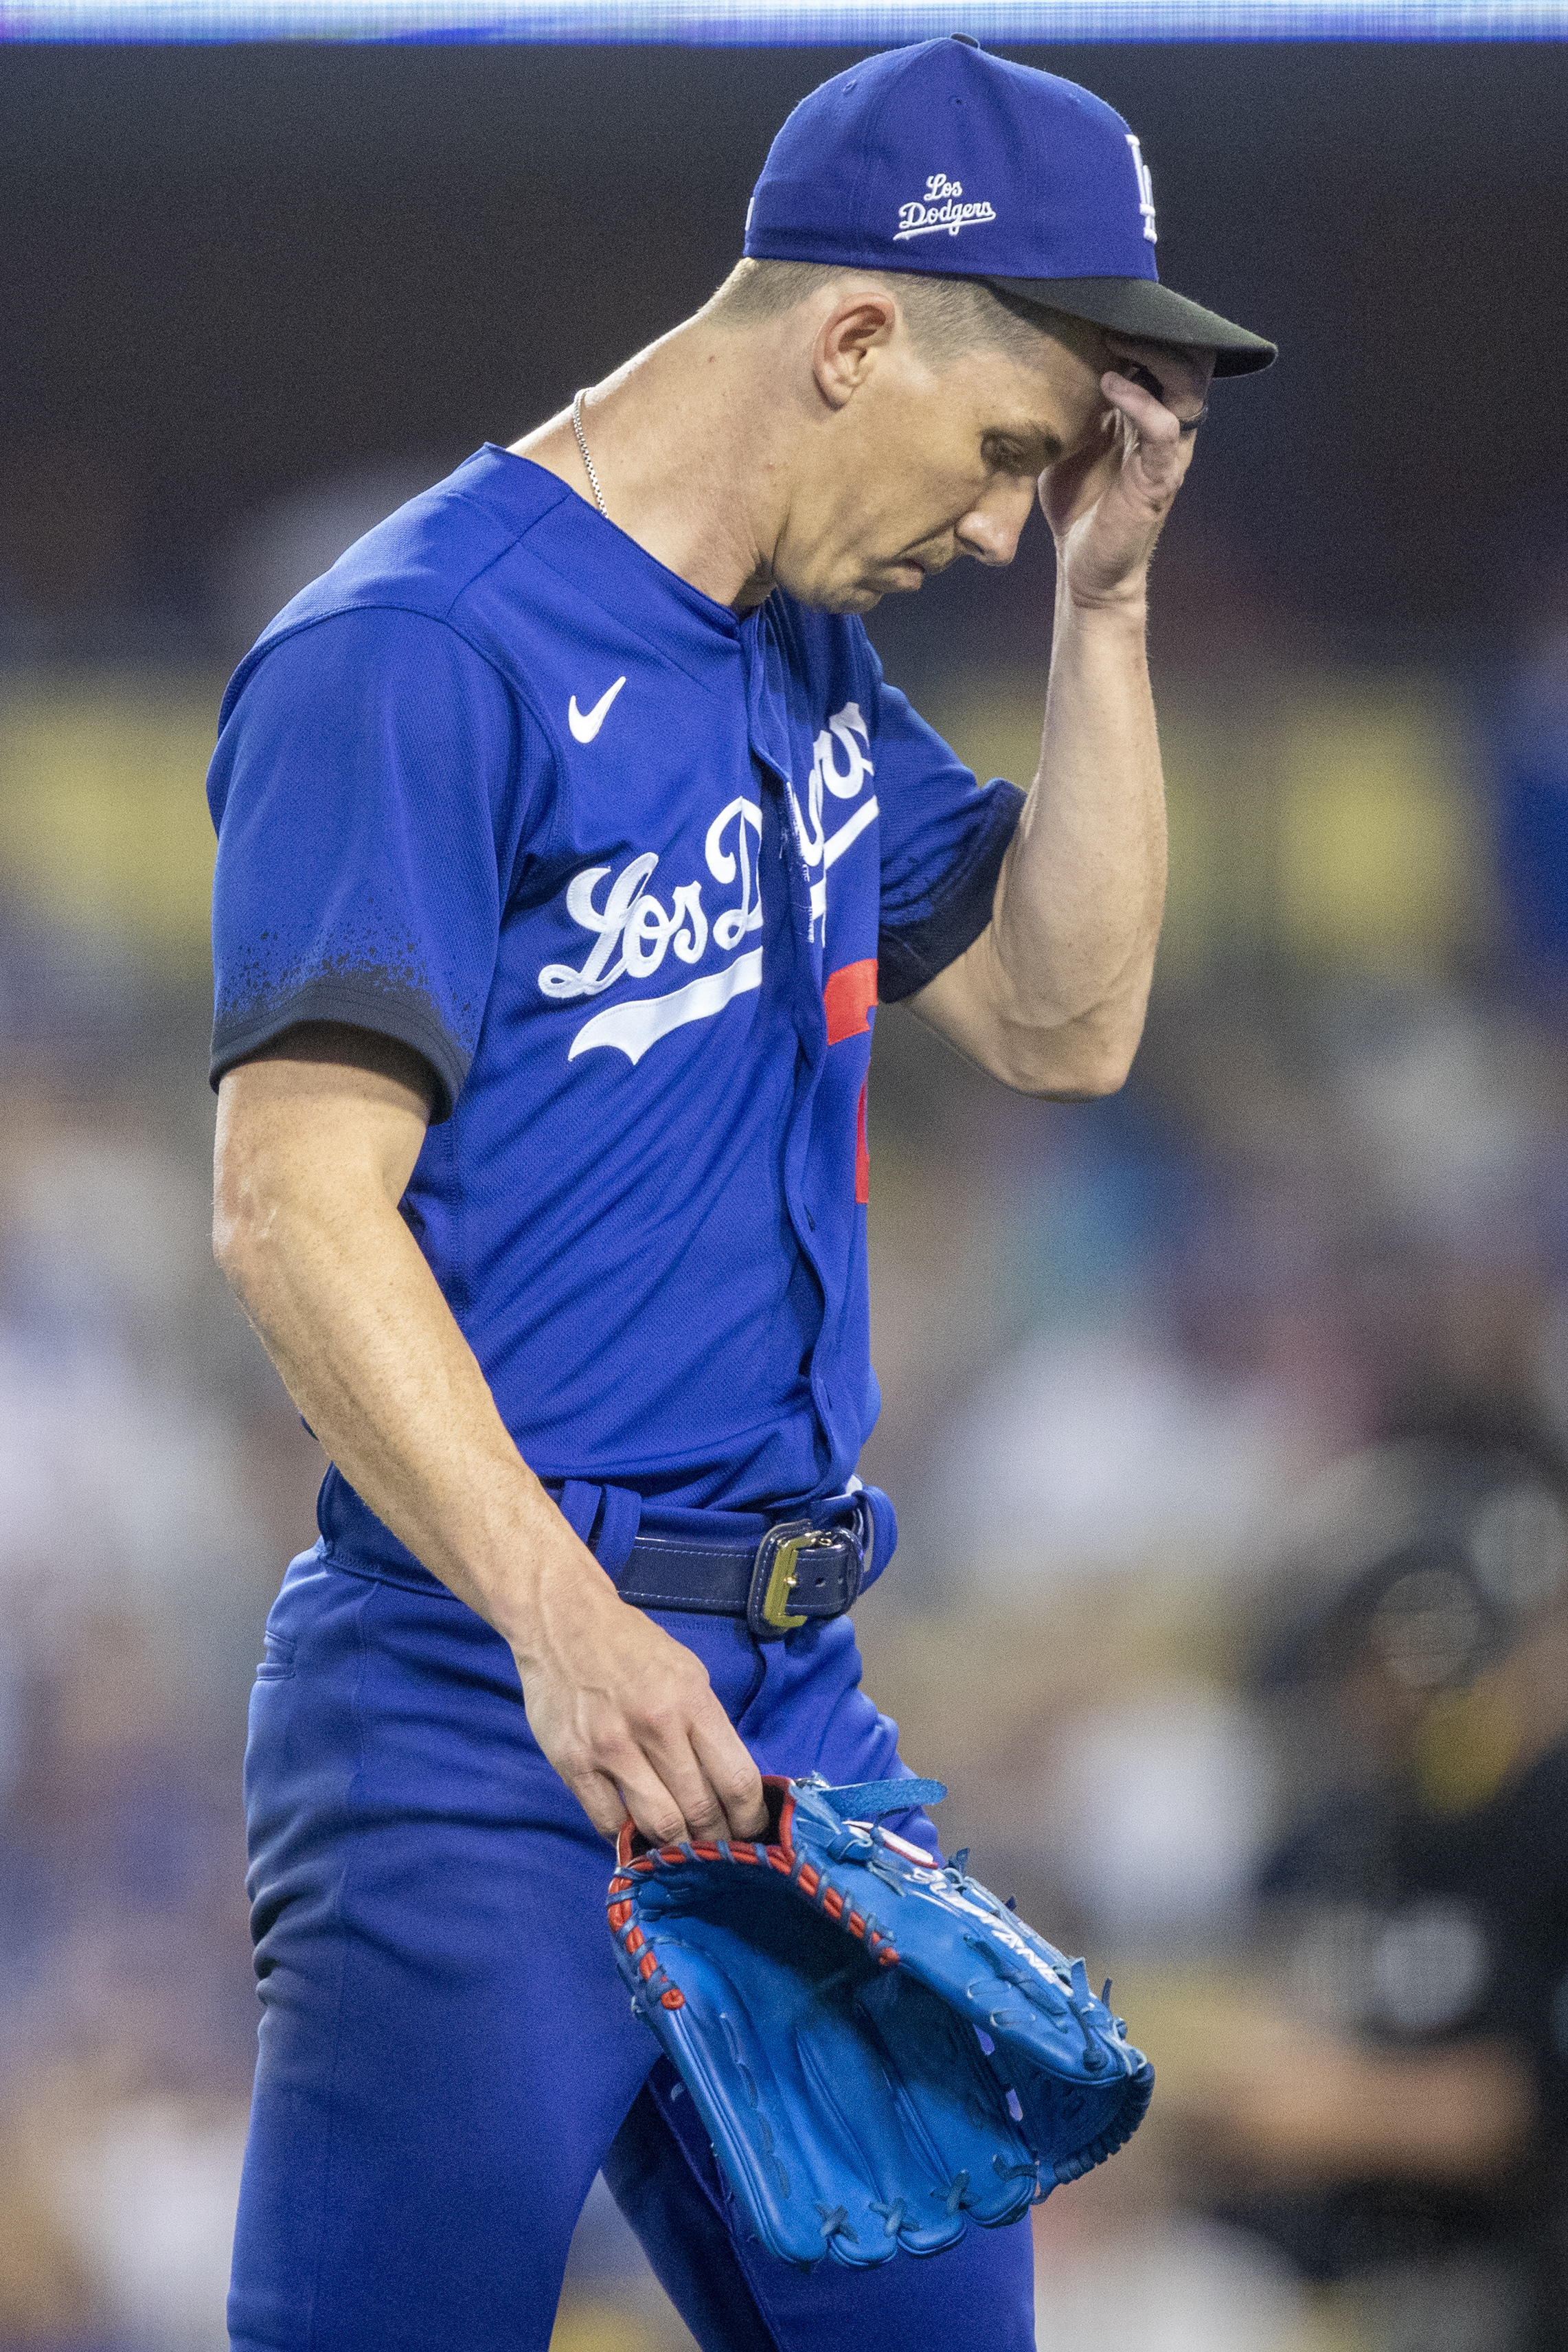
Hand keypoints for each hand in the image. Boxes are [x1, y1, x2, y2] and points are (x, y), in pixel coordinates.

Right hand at [513, 1542, 767, 1846]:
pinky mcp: (573, 1763)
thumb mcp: (688, 1672)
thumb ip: (707, 1726)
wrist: (562, 1622)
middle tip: (718, 1854)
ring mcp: (611, 1748)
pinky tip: (636, 1835)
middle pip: (700, 1810)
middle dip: (716, 1842)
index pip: (737, 1779)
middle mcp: (656, 1726)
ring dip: (676, 1848)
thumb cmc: (632, 1647)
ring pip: (659, 1825)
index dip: (750, 1820)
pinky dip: (626, 1839)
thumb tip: (728, 1786)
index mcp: (692, 1701)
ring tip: (683, 1853)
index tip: (751, 1836)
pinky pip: (608, 1822)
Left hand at [1038, 335, 1214, 611]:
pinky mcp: (1160, 477)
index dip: (1147, 324)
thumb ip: (1070, 402)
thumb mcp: (1068, 440)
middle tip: (1116, 314)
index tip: (1110, 303)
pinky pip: (1166, 427)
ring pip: (1189, 384)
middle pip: (1190, 357)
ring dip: (1155, 355)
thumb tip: (1037, 357)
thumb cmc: (1077, 504)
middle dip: (1157, 330)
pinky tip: (1109, 385)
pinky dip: (1140, 400)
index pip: (1168, 352)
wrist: (1084, 570)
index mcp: (1149, 412)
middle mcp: (1167, 425)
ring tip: (1117, 341)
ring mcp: (1167, 451)